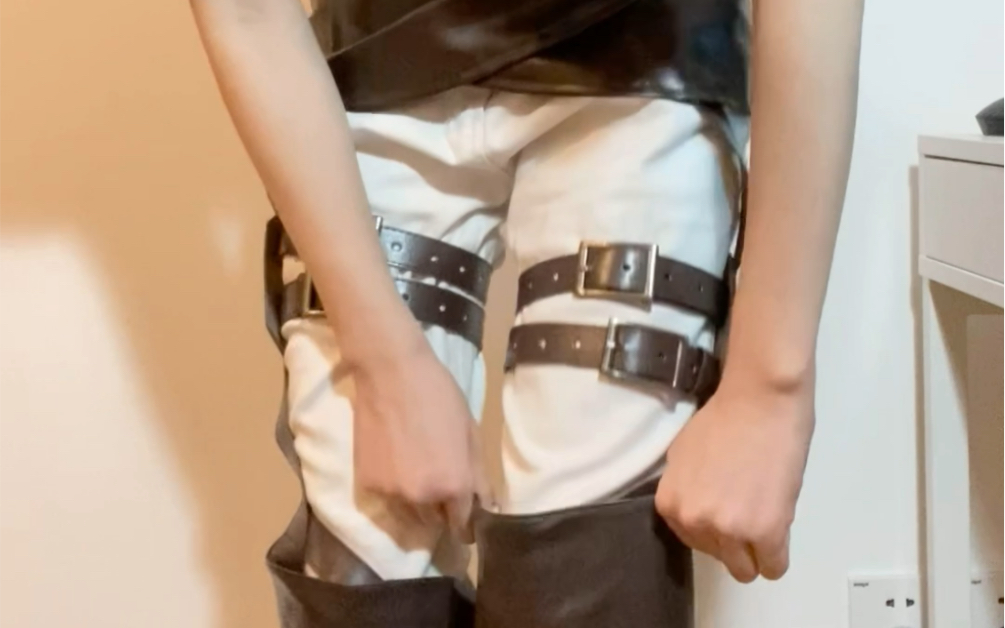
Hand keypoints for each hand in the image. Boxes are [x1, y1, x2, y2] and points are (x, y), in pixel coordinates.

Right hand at [352, 345, 491, 541]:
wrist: (390, 372)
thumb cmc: (439, 396)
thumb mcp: (472, 433)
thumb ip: (480, 476)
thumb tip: (487, 508)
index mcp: (454, 485)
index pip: (462, 525)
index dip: (466, 522)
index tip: (464, 514)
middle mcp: (422, 498)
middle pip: (435, 522)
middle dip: (440, 509)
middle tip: (438, 479)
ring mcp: (391, 493)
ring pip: (409, 514)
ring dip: (416, 502)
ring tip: (416, 469)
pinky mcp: (367, 484)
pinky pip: (386, 498)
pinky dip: (392, 487)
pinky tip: (394, 459)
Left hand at [655, 377, 813, 581]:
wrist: (761, 401)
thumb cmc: (724, 419)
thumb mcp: (682, 456)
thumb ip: (685, 491)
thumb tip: (697, 511)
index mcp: (670, 504)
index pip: (692, 541)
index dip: (713, 528)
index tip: (728, 508)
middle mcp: (694, 521)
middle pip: (718, 557)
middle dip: (734, 540)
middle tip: (749, 510)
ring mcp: (730, 529)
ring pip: (744, 570)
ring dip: (755, 551)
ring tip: (765, 522)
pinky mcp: (766, 531)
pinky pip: (773, 567)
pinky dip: (777, 557)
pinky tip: (780, 534)